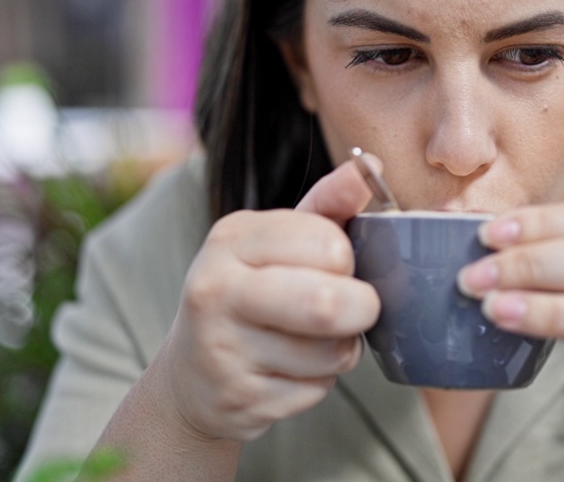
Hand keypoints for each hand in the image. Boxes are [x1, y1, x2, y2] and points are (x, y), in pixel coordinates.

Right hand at [151, 159, 381, 442]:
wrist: (192, 374)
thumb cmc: (251, 292)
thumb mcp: (279, 241)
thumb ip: (328, 204)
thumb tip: (371, 165)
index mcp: (231, 238)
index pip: (327, 242)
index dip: (348, 258)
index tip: (338, 265)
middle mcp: (216, 289)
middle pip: (327, 303)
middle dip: (362, 308)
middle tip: (358, 308)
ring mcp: (222, 349)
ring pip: (330, 353)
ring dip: (341, 349)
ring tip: (316, 340)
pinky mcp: (239, 398)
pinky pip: (316, 390)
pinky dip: (319, 382)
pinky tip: (292, 371)